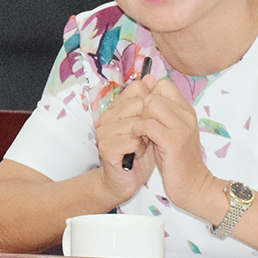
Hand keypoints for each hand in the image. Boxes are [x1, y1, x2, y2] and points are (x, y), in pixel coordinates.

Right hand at [94, 77, 156, 203]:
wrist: (128, 180)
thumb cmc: (140, 152)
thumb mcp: (149, 123)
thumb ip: (149, 101)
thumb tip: (152, 77)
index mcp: (116, 108)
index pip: (137, 88)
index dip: (151, 103)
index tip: (154, 119)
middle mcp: (106, 116)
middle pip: (138, 103)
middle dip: (150, 121)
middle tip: (149, 136)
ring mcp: (104, 131)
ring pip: (136, 121)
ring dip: (146, 136)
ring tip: (143, 145)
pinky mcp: (106, 147)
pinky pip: (132, 138)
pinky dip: (140, 147)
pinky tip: (138, 153)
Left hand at [135, 78, 216, 215]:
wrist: (193, 186)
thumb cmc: (177, 160)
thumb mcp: (170, 132)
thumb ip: (162, 114)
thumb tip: (145, 96)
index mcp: (186, 110)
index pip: (164, 84)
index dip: (149, 95)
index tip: (144, 113)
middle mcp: (186, 114)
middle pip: (154, 94)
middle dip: (141, 109)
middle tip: (140, 127)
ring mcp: (181, 127)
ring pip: (151, 105)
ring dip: (139, 119)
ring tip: (139, 134)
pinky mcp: (173, 141)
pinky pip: (148, 125)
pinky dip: (139, 131)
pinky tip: (139, 141)